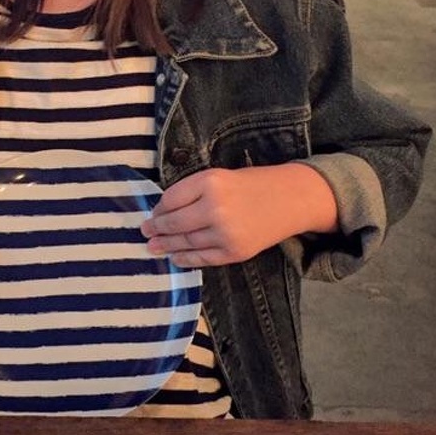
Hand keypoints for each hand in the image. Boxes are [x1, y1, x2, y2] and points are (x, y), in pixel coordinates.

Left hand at [140, 164, 337, 267]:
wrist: (291, 199)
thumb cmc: (252, 184)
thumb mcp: (220, 176)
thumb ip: (192, 191)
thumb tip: (161, 212)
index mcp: (210, 182)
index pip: (171, 199)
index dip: (158, 208)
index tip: (152, 213)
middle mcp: (216, 208)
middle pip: (174, 223)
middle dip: (156, 229)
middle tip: (144, 231)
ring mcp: (225, 233)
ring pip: (185, 242)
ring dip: (166, 246)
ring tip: (153, 246)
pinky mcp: (235, 252)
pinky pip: (203, 258)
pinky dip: (185, 258)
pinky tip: (174, 257)